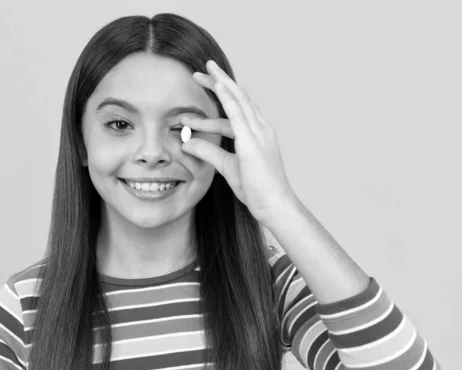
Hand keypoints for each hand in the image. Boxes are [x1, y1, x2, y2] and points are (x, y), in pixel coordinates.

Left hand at [181, 60, 296, 223]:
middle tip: (198, 72)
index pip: (236, 108)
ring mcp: (258, 133)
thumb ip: (209, 151)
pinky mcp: (252, 142)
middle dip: (218, 82)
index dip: (220, 95)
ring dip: (220, 84)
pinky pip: (238, 115)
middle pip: (237, 97)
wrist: (275, 204)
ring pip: (238, 100)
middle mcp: (260, 128)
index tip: (204, 86)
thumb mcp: (226, 166)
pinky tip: (217, 87)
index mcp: (257, 133)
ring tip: (202, 73)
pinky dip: (228, 98)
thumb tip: (187, 142)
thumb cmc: (257, 189)